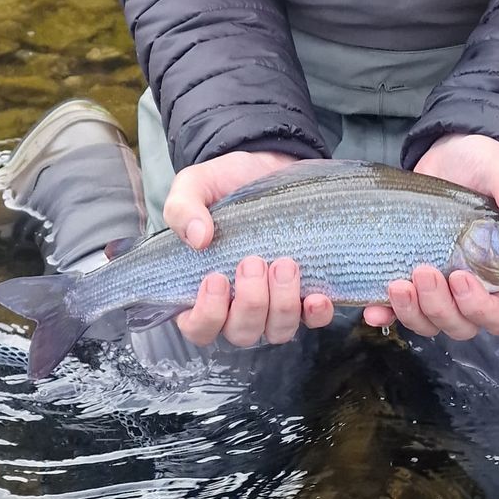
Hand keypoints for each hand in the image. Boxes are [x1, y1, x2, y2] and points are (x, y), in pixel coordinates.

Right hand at [163, 150, 334, 346]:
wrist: (265, 166)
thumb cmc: (223, 186)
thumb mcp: (194, 187)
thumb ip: (182, 209)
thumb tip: (198, 238)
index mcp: (201, 291)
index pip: (198, 327)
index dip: (207, 315)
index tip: (215, 278)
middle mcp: (236, 306)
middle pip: (241, 332)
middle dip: (250, 303)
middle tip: (253, 261)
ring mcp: (273, 304)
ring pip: (277, 331)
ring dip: (281, 304)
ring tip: (285, 264)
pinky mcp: (303, 293)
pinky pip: (313, 321)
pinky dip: (315, 314)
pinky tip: (316, 296)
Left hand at [362, 133, 498, 341]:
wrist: (448, 159)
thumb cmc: (483, 169)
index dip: (481, 308)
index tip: (460, 277)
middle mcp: (475, 292)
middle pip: (461, 325)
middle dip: (439, 307)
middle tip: (423, 271)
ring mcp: (441, 292)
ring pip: (429, 323)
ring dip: (412, 312)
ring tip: (397, 283)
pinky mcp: (412, 284)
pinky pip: (399, 313)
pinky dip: (386, 314)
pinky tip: (372, 308)